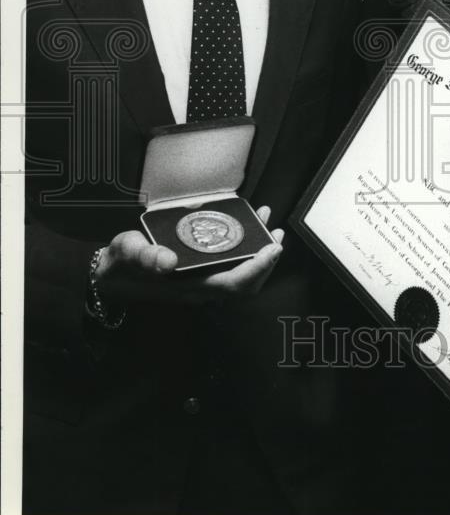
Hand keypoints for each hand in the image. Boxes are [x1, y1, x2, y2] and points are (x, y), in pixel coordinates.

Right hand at [95, 206, 283, 306]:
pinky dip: (246, 251)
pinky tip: (245, 230)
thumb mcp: (127, 253)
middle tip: (276, 232)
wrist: (108, 277)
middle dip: (267, 260)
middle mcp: (200, 288)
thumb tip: (167, 260)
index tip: (273, 248)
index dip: (258, 268)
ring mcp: (201, 283)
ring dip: (259, 255)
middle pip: (246, 283)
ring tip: (267, 226)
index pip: (234, 284)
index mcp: (188, 286)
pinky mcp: (199, 274)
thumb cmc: (120, 264)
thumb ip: (145, 256)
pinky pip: (230, 267)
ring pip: (241, 275)